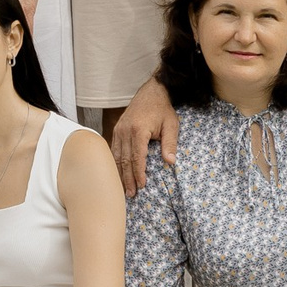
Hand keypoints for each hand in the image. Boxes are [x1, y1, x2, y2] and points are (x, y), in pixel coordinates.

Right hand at [107, 78, 178, 196]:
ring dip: (120, 173)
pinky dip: (116, 163)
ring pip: (117, 156)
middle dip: (127, 178)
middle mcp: (125, 131)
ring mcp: (119, 130)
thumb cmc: (162, 109)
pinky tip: (118, 173)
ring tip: (124, 188)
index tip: (142, 185)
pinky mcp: (117, 129)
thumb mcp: (172, 125)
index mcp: (138, 130)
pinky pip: (114, 149)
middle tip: (131, 194)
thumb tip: (171, 162)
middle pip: (125, 159)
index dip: (139, 173)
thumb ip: (170, 144)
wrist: (152, 92)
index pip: (137, 157)